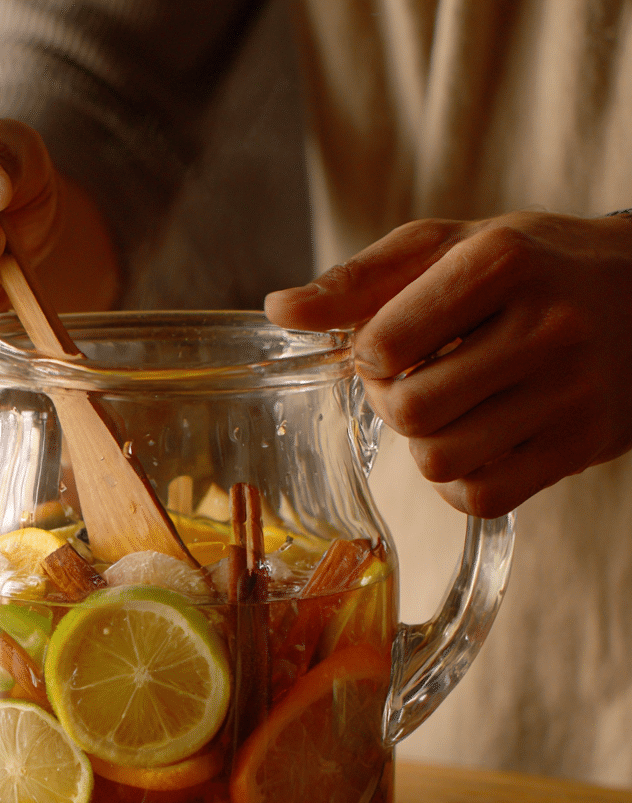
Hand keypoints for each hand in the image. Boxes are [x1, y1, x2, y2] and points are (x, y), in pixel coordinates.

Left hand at [264, 211, 631, 517]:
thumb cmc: (529, 267)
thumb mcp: (446, 248)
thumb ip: (358, 279)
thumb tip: (277, 309)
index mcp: (500, 262)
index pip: (383, 344)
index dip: (367, 356)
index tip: (387, 347)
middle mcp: (545, 327)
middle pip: (409, 411)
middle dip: (390, 404)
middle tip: (411, 382)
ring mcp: (571, 392)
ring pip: (440, 461)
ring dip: (423, 445)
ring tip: (446, 410)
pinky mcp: (581, 445)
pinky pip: (482, 498)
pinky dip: (458, 483)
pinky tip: (472, 443)